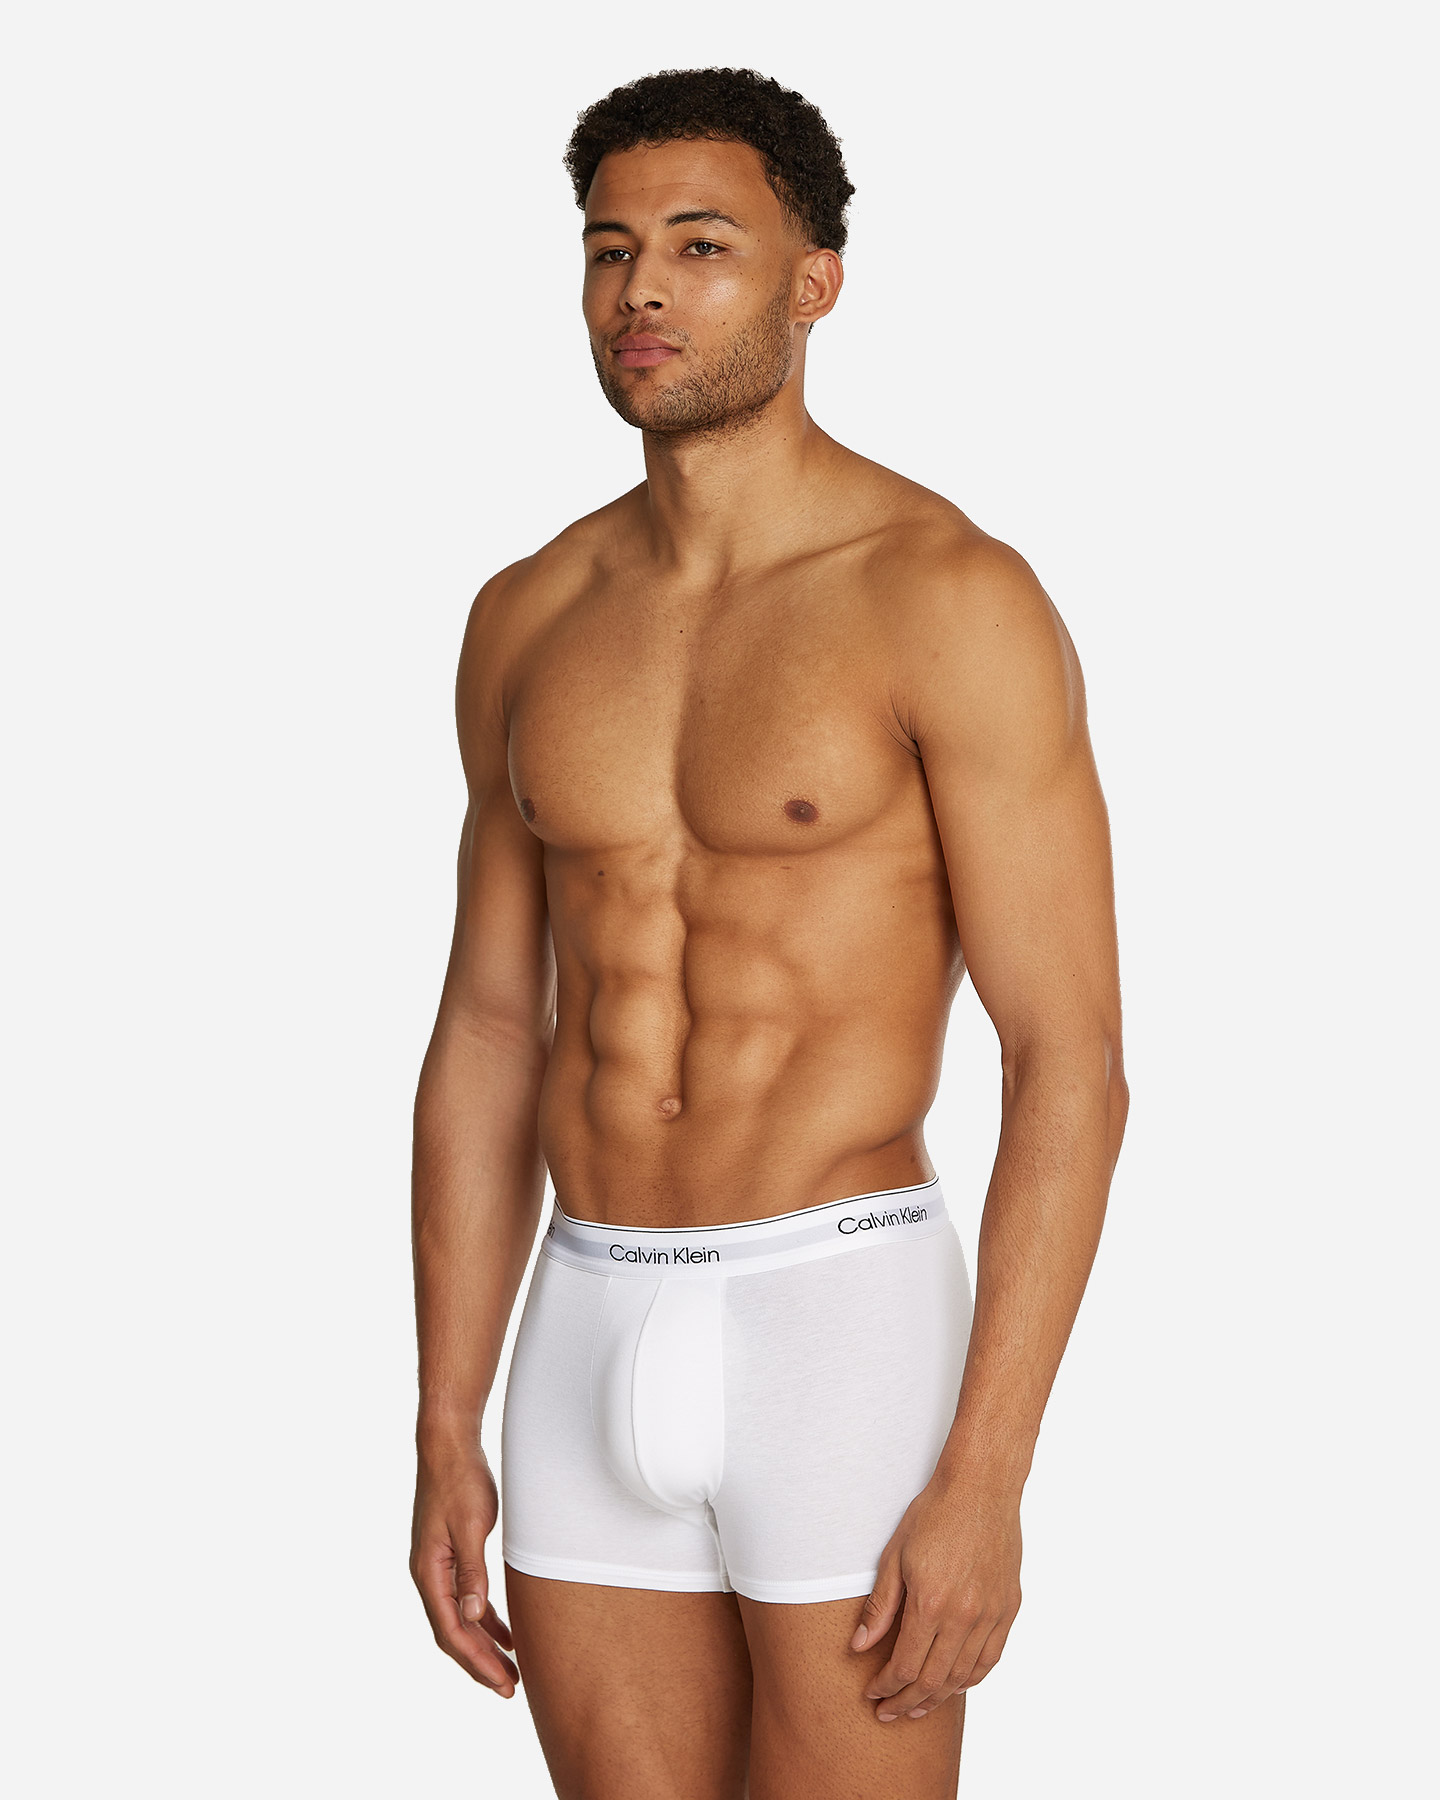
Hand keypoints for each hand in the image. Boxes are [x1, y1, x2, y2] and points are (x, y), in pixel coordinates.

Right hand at [410, 1443, 518, 1695]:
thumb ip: (471, 1571)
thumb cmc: (460, 1481)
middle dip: (480, 1663)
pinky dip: (484, 1618)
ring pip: (459, 1618)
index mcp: (428, 1572)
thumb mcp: (470, 1526)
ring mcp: (437, 1565)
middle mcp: (428, 1574)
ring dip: (483, 1644)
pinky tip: (504, 1630)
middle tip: (510, 1688)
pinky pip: (466, 1598)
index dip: (477, 1661)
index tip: (503, 1683)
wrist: (448, 1445)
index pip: (451, 1630)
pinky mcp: (450, 1554)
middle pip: (453, 1632)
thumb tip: (473, 1615)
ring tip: (510, 1668)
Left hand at [849, 1470, 1022, 1720]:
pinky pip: (991, 1658)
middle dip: (907, 1702)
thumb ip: (880, 1606)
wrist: (981, 1488)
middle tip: (889, 1713)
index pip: (905, 1665)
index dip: (886, 1687)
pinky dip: (972, 1679)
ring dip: (938, 1698)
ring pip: (964, 1676)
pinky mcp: (1008, 1608)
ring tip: (918, 1707)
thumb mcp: (895, 1555)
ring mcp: (990, 1614)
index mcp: (931, 1603)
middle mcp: (964, 1616)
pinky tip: (956, 1685)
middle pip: (933, 1680)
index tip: (872, 1694)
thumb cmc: (934, 1514)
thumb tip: (860, 1646)